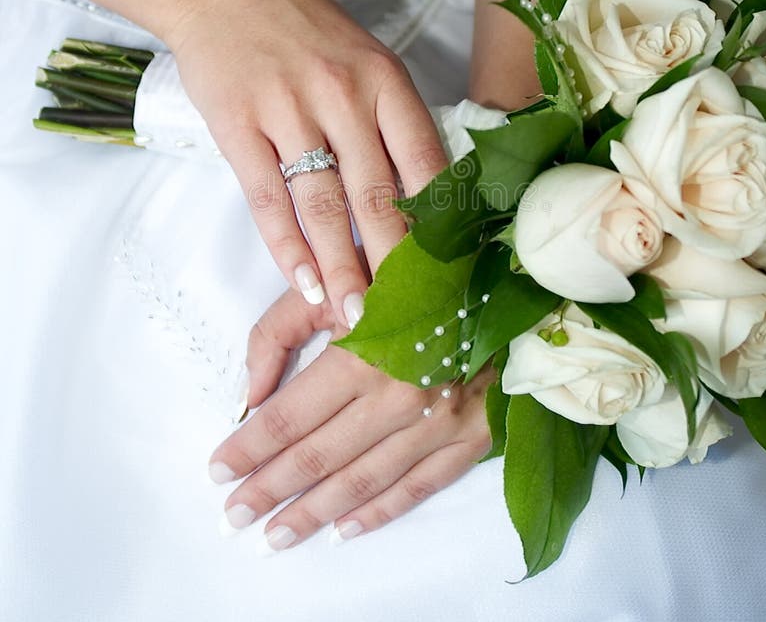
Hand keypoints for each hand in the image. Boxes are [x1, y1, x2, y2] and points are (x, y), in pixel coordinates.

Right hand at [167, 0, 446, 326]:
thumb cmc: (299, 27)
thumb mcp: (362, 56)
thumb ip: (390, 116)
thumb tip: (421, 192)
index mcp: (384, 77)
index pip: (422, 159)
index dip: (436, 222)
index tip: (447, 269)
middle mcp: (342, 93)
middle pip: (375, 193)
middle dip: (391, 262)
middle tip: (404, 313)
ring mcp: (288, 109)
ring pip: (322, 204)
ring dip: (340, 267)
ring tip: (353, 315)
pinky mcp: (239, 126)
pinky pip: (267, 198)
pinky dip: (285, 246)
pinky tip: (301, 281)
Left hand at [208, 290, 491, 550]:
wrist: (499, 281)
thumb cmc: (406, 277)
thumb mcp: (335, 285)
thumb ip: (279, 333)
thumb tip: (249, 395)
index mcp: (363, 353)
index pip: (291, 416)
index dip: (250, 447)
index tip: (219, 469)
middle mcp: (399, 396)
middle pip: (320, 456)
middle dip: (269, 490)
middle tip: (232, 516)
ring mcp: (439, 422)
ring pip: (364, 481)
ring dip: (315, 513)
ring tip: (274, 535)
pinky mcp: (470, 436)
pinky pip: (418, 486)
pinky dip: (379, 512)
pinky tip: (343, 531)